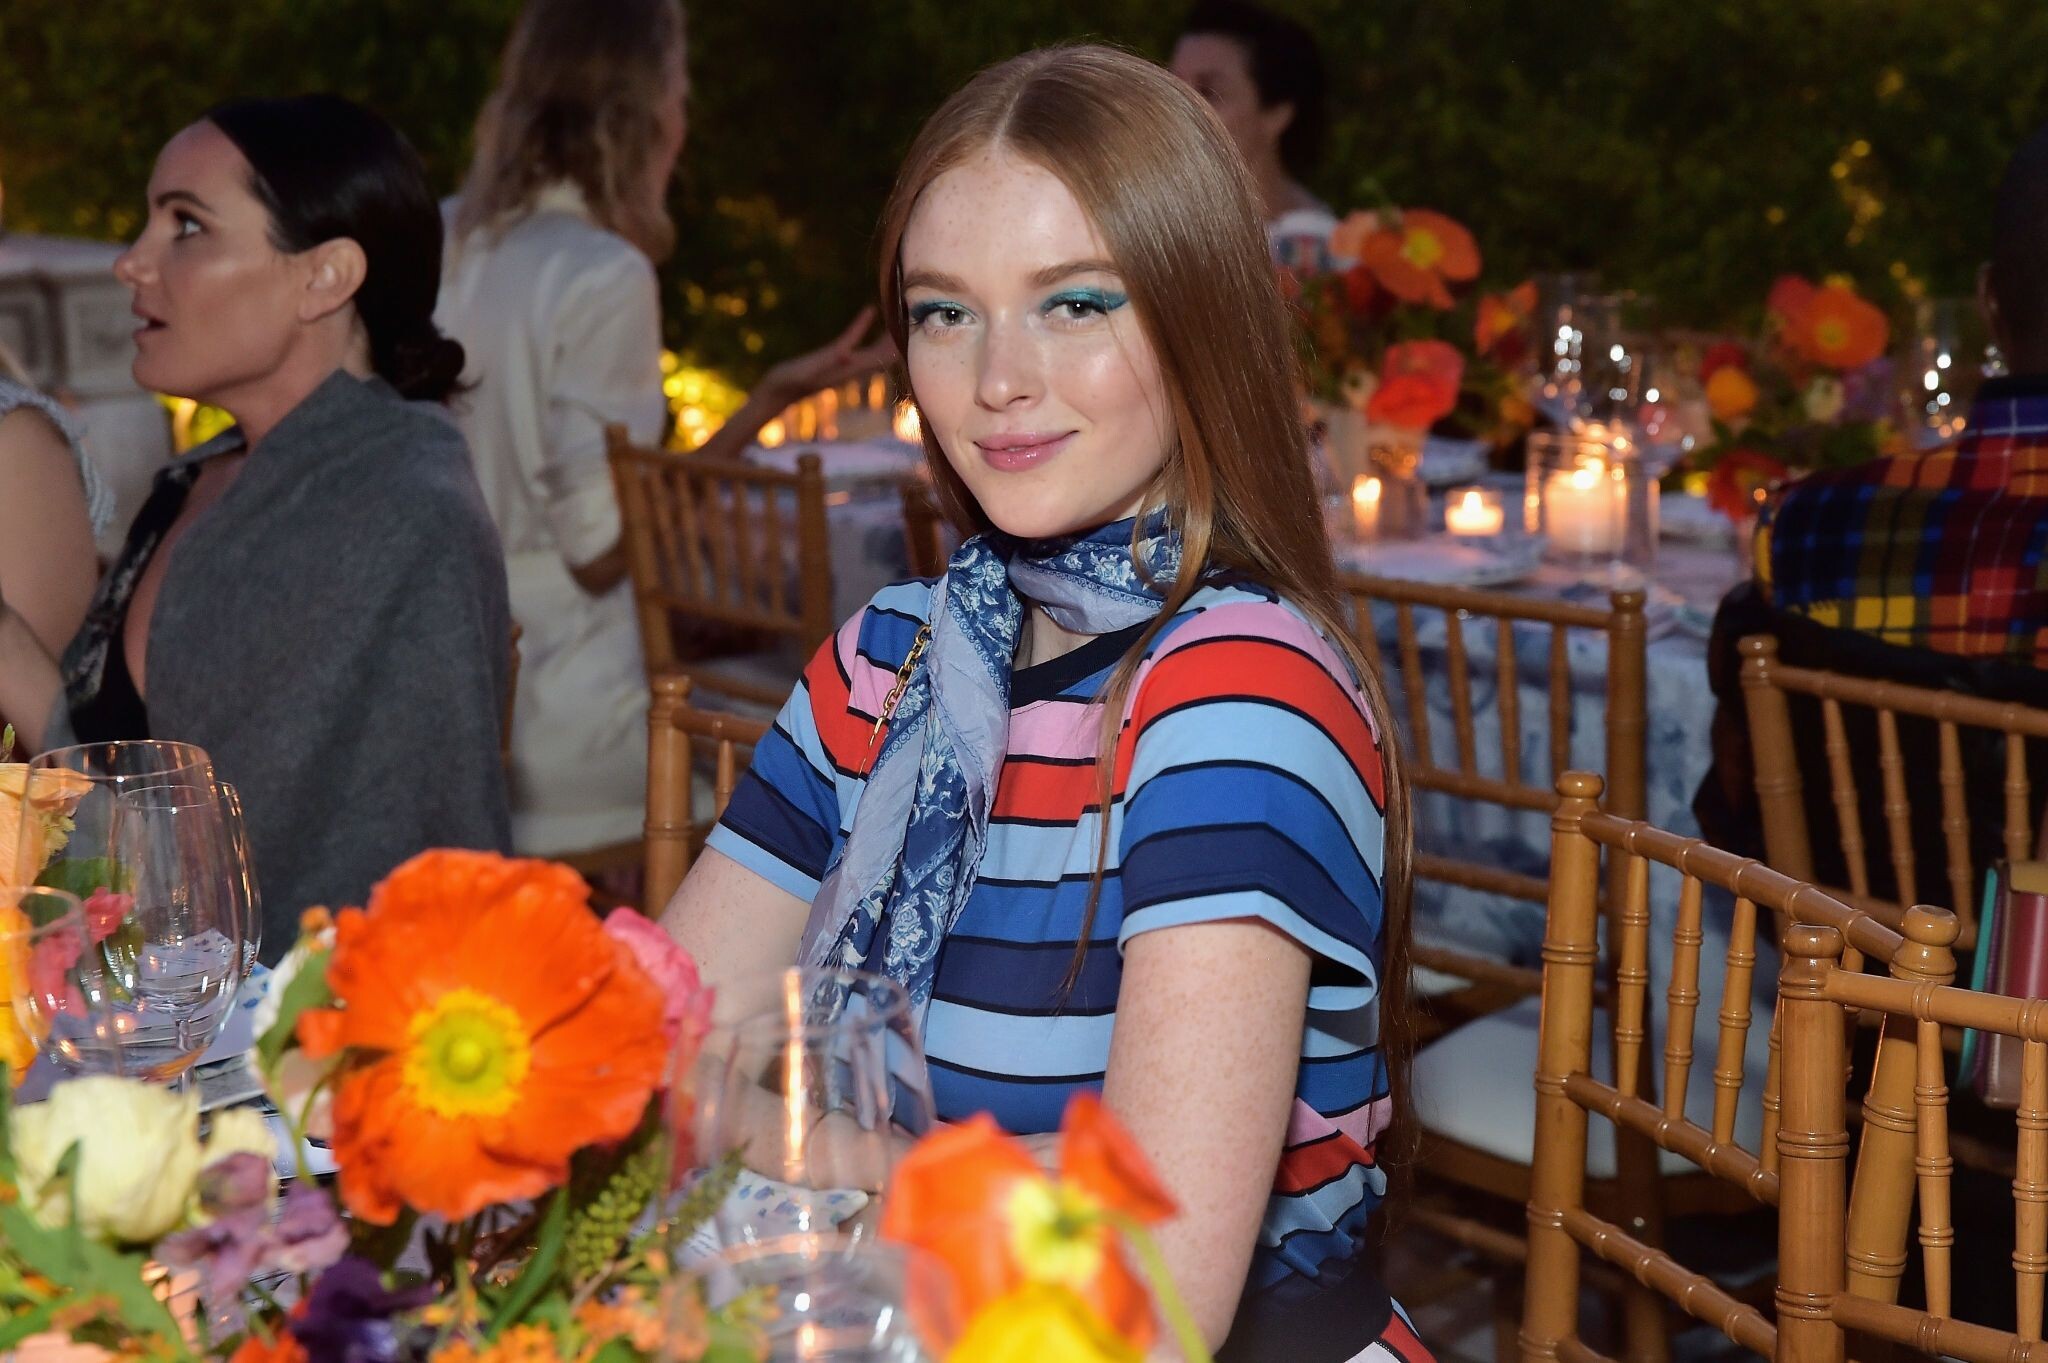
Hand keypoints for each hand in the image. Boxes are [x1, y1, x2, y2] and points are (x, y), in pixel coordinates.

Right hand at [760, 307, 897, 405]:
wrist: (777, 392)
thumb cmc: (789, 380)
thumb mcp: (807, 369)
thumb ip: (827, 361)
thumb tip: (847, 352)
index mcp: (848, 367)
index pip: (881, 352)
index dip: (895, 337)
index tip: (906, 317)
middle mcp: (851, 367)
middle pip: (884, 352)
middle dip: (899, 336)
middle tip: (913, 312)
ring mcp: (844, 366)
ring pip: (875, 351)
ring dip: (888, 336)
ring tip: (900, 316)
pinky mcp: (835, 362)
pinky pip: (860, 346)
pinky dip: (869, 332)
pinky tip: (869, 318)